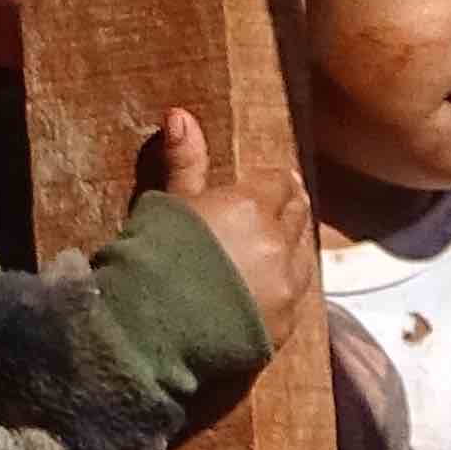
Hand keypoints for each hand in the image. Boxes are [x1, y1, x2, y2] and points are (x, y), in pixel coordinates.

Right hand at [147, 107, 316, 357]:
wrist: (147, 333)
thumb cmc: (151, 260)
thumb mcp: (166, 205)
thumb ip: (183, 162)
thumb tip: (180, 115)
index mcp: (252, 206)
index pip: (280, 182)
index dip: (271, 182)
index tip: (264, 185)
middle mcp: (278, 243)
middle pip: (298, 215)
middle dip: (286, 210)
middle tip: (272, 212)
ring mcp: (286, 287)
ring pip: (303, 255)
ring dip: (291, 247)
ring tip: (270, 249)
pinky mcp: (285, 325)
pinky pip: (297, 295)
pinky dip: (287, 284)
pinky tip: (267, 286)